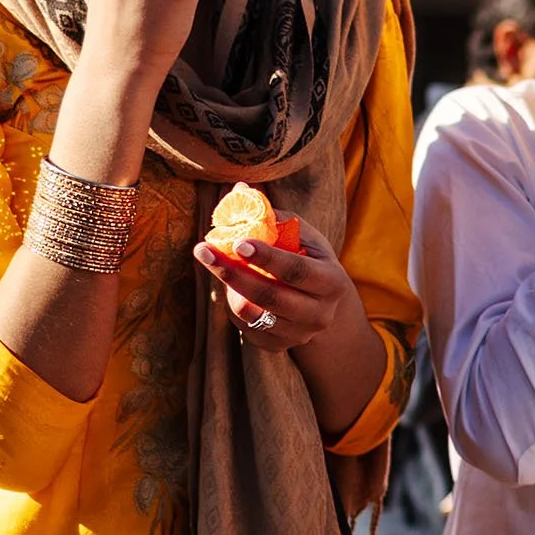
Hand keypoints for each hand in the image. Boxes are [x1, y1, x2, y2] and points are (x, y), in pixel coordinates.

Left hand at [193, 216, 363, 355]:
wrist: (324, 302)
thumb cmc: (308, 258)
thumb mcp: (302, 234)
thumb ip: (272, 216)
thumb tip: (237, 188)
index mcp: (331, 282)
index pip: (296, 271)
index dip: (266, 257)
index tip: (237, 242)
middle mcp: (320, 314)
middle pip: (270, 297)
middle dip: (233, 272)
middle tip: (203, 250)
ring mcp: (299, 335)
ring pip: (252, 315)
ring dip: (227, 287)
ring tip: (215, 264)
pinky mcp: (279, 346)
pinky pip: (245, 329)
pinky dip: (232, 305)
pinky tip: (230, 287)